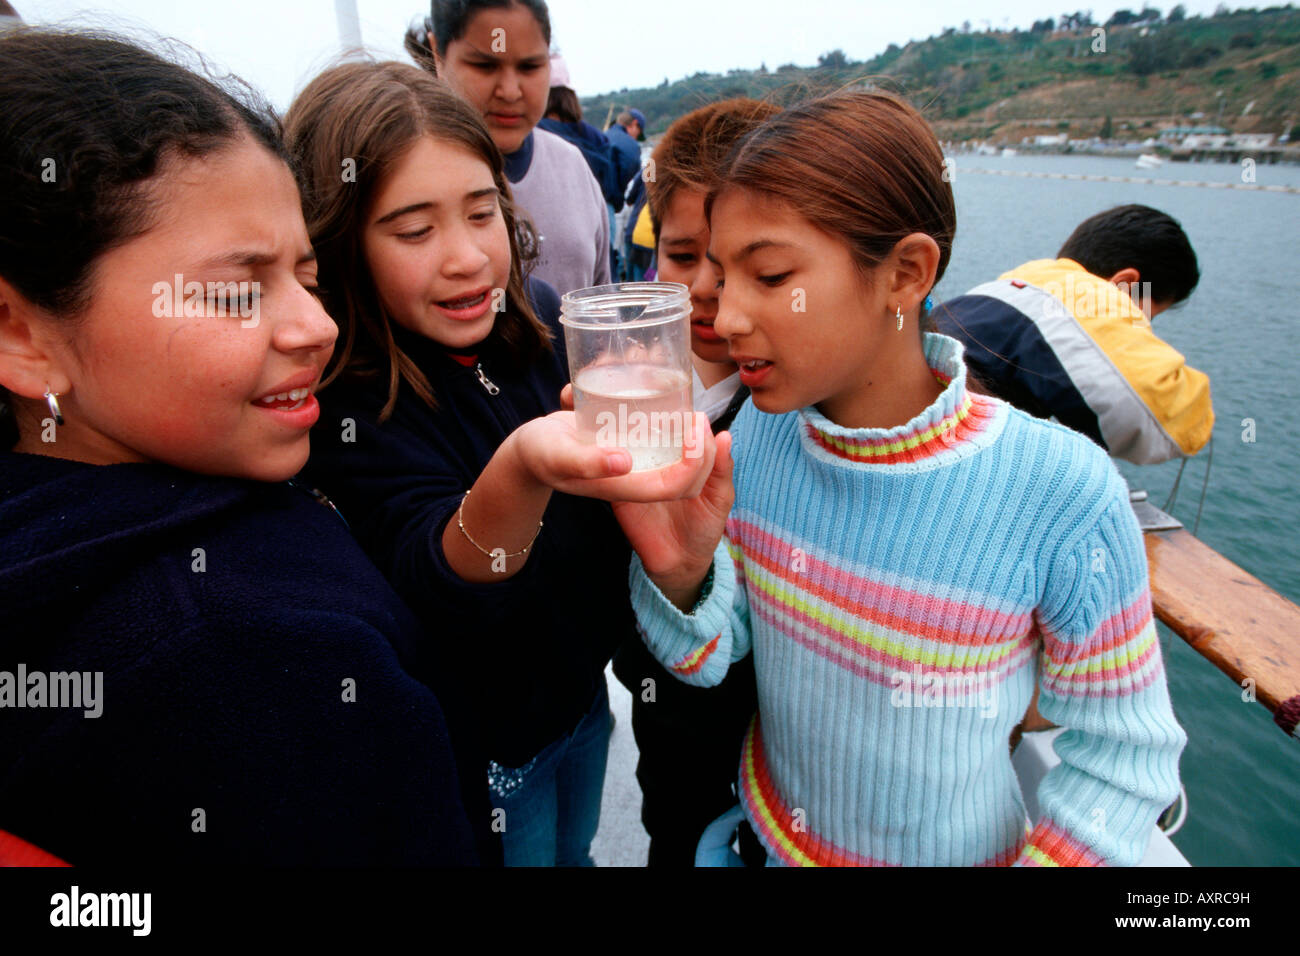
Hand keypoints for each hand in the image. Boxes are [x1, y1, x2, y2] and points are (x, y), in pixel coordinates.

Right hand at [510, 410, 717, 503]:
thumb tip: (625, 462)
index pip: (675, 485)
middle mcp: (632, 473)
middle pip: (680, 468)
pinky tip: (652, 383)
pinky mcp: (622, 440)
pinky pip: (652, 429)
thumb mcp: (559, 457)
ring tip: (684, 396)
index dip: (695, 465)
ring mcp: (629, 457)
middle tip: (697, 411)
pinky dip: (660, 409)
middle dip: (697, 445)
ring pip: (668, 444)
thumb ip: (588, 463)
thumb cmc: (538, 454)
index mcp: (624, 484)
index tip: (698, 432)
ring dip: (681, 425)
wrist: (525, 448)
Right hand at [612, 430, 733, 609]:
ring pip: (635, 446)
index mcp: (684, 459)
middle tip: (671, 421)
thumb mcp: (720, 498)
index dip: (691, 424)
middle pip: (658, 434)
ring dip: (640, 436)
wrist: (680, 563)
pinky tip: (621, 451)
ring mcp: (638, 474)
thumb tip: (724, 435)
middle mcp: (660, 461)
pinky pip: (614, 473)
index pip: (686, 432)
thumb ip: (722, 469)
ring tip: (650, 429)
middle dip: (665, 424)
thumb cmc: (703, 528)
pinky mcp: (619, 490)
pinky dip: (617, 460)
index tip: (696, 419)